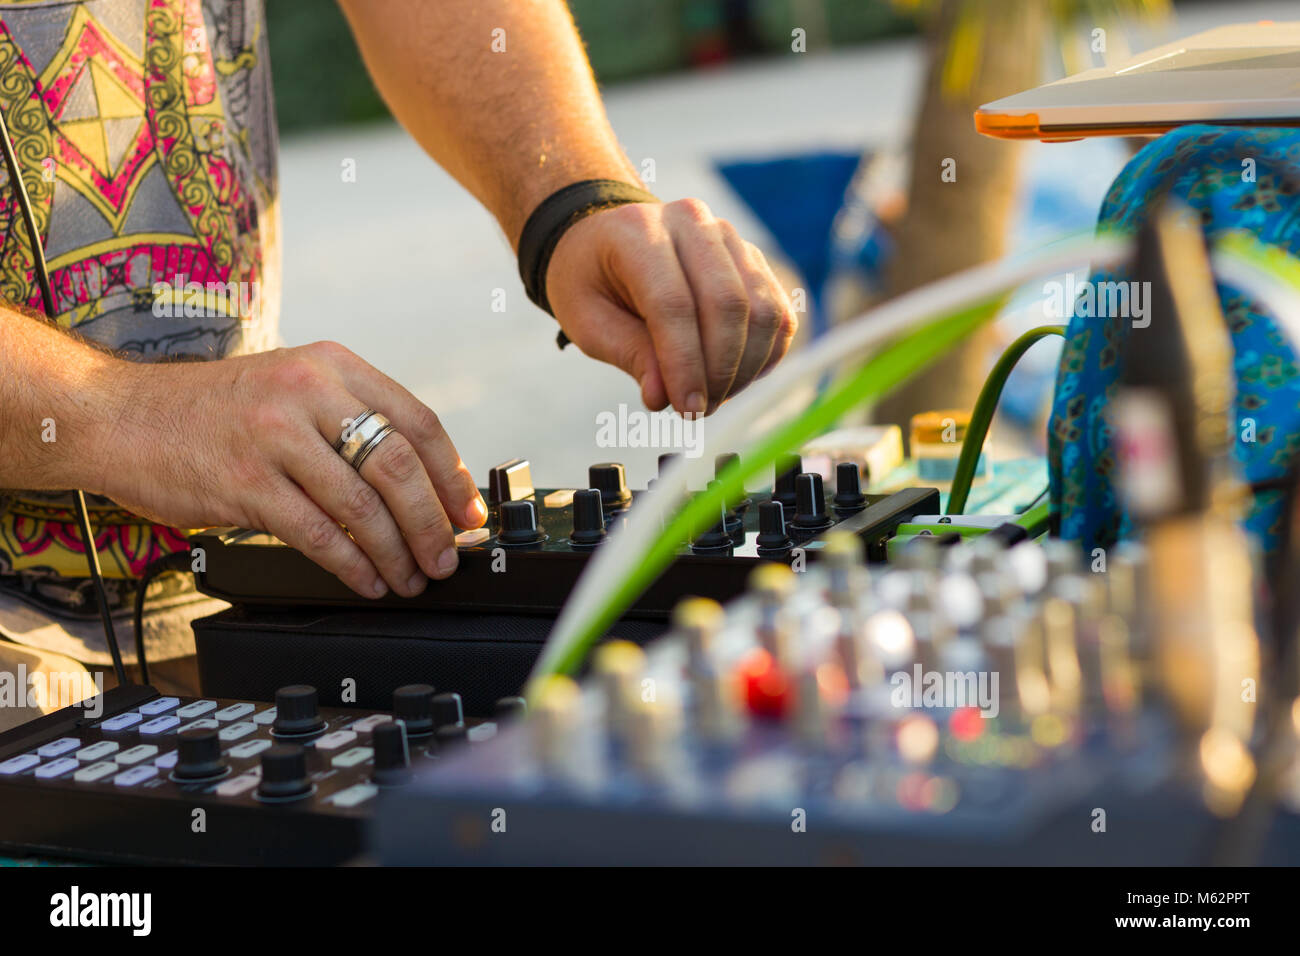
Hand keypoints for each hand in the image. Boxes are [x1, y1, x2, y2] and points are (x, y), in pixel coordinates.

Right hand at [98, 342, 486, 598]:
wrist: (119, 416)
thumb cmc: (212, 411)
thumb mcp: (290, 386)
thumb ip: (349, 419)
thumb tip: (419, 483)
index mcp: (331, 365)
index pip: (418, 420)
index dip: (453, 475)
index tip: (469, 513)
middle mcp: (308, 391)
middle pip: (398, 464)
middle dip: (433, 521)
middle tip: (447, 556)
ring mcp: (275, 436)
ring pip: (363, 504)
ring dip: (397, 551)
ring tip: (412, 576)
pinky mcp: (245, 483)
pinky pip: (318, 533)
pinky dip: (353, 564)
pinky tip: (368, 579)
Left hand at [544, 198, 797, 415]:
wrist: (609, 240)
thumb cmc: (592, 281)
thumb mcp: (587, 320)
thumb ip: (628, 354)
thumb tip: (664, 397)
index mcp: (639, 232)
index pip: (674, 303)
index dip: (685, 364)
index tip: (687, 410)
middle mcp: (692, 223)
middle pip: (728, 303)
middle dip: (720, 371)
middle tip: (698, 410)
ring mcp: (730, 239)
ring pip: (763, 310)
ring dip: (745, 368)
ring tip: (713, 396)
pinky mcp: (754, 261)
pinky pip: (779, 314)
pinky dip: (765, 356)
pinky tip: (735, 377)